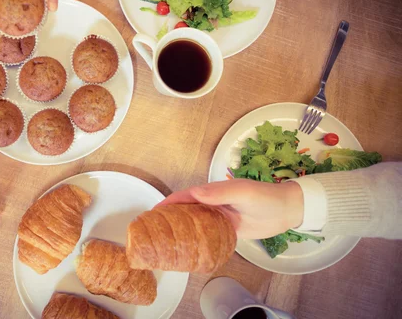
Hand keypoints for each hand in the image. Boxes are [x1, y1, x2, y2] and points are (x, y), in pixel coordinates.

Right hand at [157, 179, 303, 238]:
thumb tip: (195, 194)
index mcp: (213, 192)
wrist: (287, 211)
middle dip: (169, 217)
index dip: (169, 203)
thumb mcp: (243, 192)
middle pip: (186, 210)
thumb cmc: (265, 197)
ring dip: (180, 229)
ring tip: (165, 241)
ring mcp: (219, 217)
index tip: (153, 213)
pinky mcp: (226, 229)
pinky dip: (195, 239)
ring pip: (194, 223)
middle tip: (153, 230)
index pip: (185, 197)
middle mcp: (213, 203)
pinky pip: (206, 234)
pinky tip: (188, 248)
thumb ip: (220, 193)